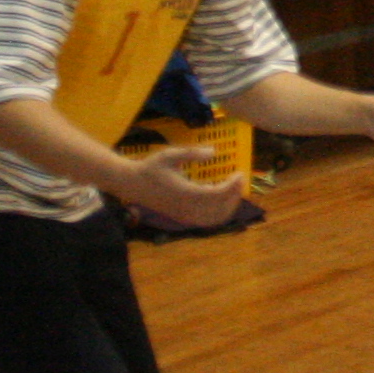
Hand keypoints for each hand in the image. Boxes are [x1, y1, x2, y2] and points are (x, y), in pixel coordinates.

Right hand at [123, 144, 246, 226]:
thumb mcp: (170, 155)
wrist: (132, 184)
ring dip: (229, 205)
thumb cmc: (151, 167)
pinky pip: (208, 220)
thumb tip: (213, 152)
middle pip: (220, 208)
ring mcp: (185, 216)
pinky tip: (220, 196)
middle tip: (240, 179)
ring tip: (234, 188)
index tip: (240, 173)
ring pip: (216, 218)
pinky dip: (220, 211)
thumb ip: (192, 153)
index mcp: (185, 193)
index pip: (217, 194)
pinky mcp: (183, 219)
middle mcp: (186, 208)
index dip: (232, 186)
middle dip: (235, 194)